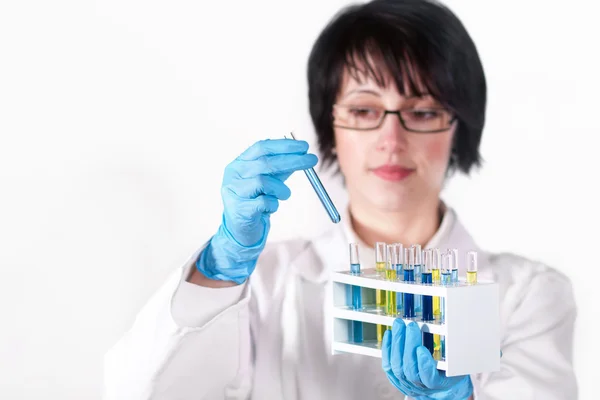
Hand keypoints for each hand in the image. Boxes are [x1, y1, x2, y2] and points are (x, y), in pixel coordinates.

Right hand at [196, 138, 317, 283]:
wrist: (241, 229)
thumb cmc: (256, 199)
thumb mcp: (269, 180)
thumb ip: (281, 167)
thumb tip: (302, 153)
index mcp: (240, 163)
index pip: (261, 147)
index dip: (284, 145)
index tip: (304, 146)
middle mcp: (234, 174)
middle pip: (265, 163)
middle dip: (292, 160)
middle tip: (312, 160)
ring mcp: (234, 192)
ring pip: (263, 182)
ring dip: (281, 189)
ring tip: (284, 195)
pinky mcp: (239, 209)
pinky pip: (263, 202)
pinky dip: (273, 204)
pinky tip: (270, 207)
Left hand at [382, 319, 472, 399]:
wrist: (441, 389)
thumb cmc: (450, 373)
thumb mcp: (458, 364)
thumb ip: (454, 353)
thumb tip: (455, 332)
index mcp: (439, 384)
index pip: (429, 377)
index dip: (423, 364)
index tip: (421, 348)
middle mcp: (421, 387)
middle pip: (410, 369)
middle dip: (409, 345)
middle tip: (411, 326)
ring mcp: (407, 384)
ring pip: (397, 367)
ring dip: (397, 343)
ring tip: (400, 325)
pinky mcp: (396, 378)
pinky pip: (388, 365)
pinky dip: (387, 349)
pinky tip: (389, 334)